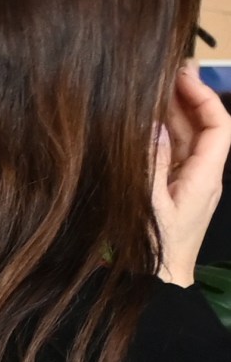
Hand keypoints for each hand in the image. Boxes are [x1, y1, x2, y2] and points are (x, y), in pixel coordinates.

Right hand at [151, 67, 228, 284]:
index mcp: (206, 178)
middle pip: (203, 128)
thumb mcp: (151, 208)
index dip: (204, 97)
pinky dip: (160, 136)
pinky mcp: (173, 192)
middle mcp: (202, 177)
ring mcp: (188, 184)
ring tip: (151, 91)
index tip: (181, 76)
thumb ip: (151, 165)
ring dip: (172, 114)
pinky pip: (171, 155)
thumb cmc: (157, 255)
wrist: (158, 288)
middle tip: (164, 73)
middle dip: (187, 98)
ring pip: (187, 139)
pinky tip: (142, 126)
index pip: (219, 126)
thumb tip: (151, 126)